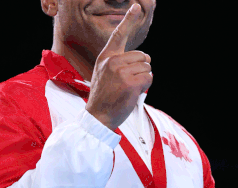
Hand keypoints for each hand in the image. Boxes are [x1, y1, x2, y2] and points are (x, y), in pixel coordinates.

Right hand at [85, 3, 152, 131]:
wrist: (97, 116)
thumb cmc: (103, 96)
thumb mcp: (103, 74)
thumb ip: (117, 63)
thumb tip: (144, 59)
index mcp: (106, 57)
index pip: (118, 35)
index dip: (128, 20)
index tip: (136, 7)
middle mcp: (112, 61)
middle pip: (143, 56)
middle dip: (142, 68)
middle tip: (129, 81)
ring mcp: (121, 71)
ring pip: (147, 67)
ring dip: (143, 78)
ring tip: (128, 88)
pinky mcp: (130, 83)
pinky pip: (149, 78)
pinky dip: (146, 86)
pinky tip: (133, 92)